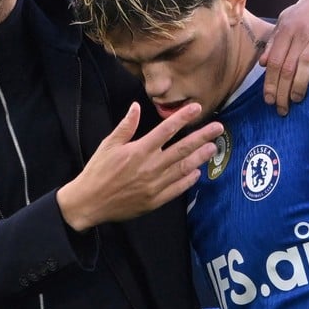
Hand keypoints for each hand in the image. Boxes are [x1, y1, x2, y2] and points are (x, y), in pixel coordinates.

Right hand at [57, 102, 222, 231]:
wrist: (89, 202)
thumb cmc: (97, 171)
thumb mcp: (108, 145)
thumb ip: (126, 126)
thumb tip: (136, 106)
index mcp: (139, 150)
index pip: (166, 130)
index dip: (183, 117)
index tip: (196, 108)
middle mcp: (150, 166)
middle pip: (182, 148)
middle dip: (202, 137)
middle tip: (218, 128)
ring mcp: (154, 185)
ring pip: (183, 168)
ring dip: (200, 157)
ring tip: (213, 148)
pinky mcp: (155, 200)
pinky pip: (177, 188)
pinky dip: (188, 180)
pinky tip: (197, 172)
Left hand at [259, 0, 308, 114]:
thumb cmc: (302, 15)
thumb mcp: (283, 23)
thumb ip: (273, 43)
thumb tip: (263, 64)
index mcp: (286, 31)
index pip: (275, 61)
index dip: (270, 82)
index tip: (269, 100)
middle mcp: (302, 33)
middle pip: (289, 66)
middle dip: (283, 90)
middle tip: (282, 108)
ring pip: (308, 61)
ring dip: (301, 83)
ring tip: (296, 99)